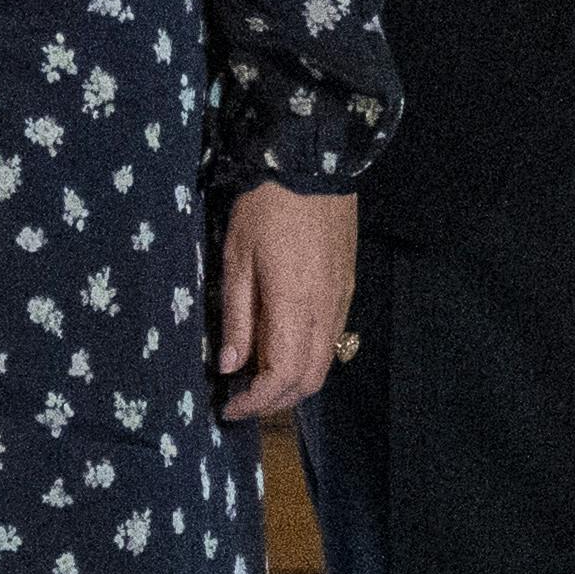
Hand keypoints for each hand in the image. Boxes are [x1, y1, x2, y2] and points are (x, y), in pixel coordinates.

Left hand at [216, 186, 359, 423]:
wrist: (312, 166)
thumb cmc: (265, 209)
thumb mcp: (236, 260)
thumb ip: (237, 318)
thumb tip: (229, 367)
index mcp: (294, 306)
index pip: (282, 376)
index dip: (256, 402)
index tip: (227, 407)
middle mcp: (325, 311)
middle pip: (309, 380)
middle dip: (275, 401)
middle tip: (240, 401)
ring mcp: (341, 301)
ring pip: (324, 363)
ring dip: (293, 383)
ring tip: (258, 381)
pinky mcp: (347, 289)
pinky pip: (331, 339)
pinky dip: (307, 359)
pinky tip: (282, 349)